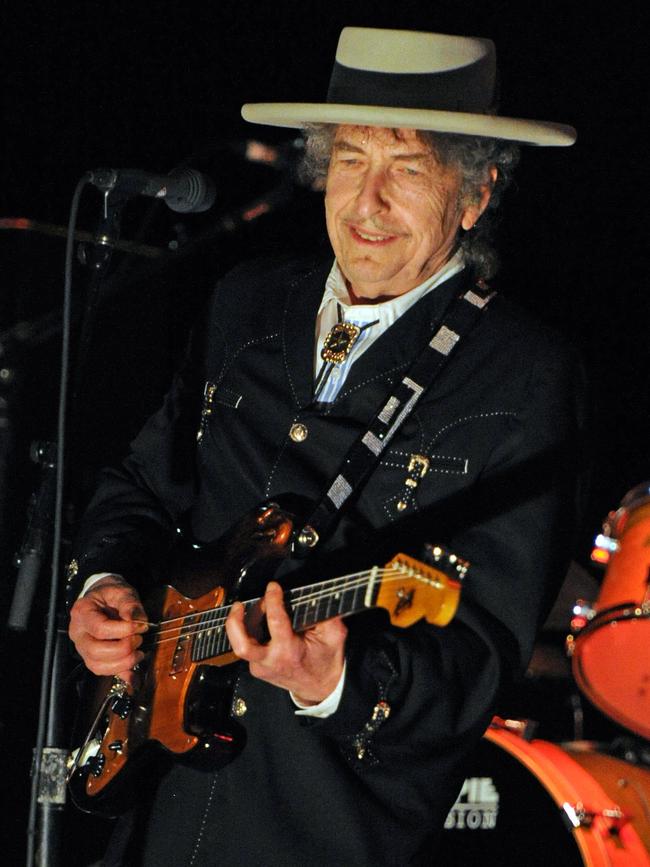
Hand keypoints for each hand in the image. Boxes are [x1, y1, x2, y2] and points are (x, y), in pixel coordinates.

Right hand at [68, 576, 147, 684]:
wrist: (103, 598)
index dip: (123, 631)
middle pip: (95, 651)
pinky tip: (134, 672)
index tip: (141, 627)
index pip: (100, 628)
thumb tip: (138, 622)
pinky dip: (120, 673)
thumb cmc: (111, 595)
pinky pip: (103, 672)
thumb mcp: (122, 592)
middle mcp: (78, 633)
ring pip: (97, 666)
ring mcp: (83, 648)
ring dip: (122, 663)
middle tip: (139, 639)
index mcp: (82, 612)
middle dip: (122, 649)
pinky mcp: (92, 658)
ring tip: (139, 653)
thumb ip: (130, 605)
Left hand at [225, 581, 346, 704]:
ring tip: (248, 609)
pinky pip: (247, 645)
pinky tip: (258, 622)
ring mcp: (260, 667)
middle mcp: (270, 661)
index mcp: (289, 652)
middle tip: (239, 604)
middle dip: (235, 621)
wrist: (319, 687)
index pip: (275, 622)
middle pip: (241, 645)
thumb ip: (327, 615)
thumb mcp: (334, 636)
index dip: (272, 600)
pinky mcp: (256, 668)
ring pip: (239, 643)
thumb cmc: (325, 660)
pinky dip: (249, 631)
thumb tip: (317, 595)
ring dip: (241, 623)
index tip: (273, 587)